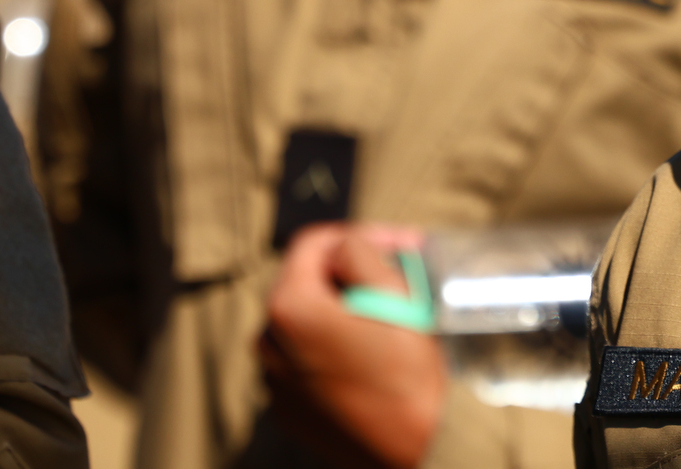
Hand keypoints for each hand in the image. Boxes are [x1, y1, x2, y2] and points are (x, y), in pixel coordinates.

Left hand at [259, 222, 448, 468]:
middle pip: (306, 281)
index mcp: (289, 308)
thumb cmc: (408, 375)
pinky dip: (332, 345)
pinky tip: (370, 356)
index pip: (313, 243)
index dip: (358, 234)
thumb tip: (347, 243)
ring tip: (385, 320)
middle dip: (350, 273)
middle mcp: (267, 342)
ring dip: (341, 309)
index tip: (397, 244)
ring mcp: (272, 379)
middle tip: (397, 279)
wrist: (413, 454)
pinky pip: (304, 358)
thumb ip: (361, 253)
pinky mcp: (285, 407)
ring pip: (306, 320)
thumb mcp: (395, 296)